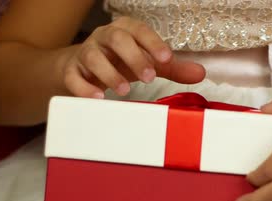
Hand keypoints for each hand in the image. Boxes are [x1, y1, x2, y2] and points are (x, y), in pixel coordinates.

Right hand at [61, 17, 205, 97]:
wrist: (80, 68)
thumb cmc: (119, 62)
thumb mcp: (147, 63)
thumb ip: (173, 68)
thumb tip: (200, 73)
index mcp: (125, 31)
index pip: (139, 30)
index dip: (153, 43)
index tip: (167, 59)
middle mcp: (104, 38)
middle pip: (116, 38)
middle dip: (134, 57)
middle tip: (149, 78)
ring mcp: (85, 53)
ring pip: (92, 56)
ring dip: (109, 73)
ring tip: (124, 90)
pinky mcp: (71, 72)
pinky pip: (73, 77)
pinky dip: (84, 88)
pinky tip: (97, 98)